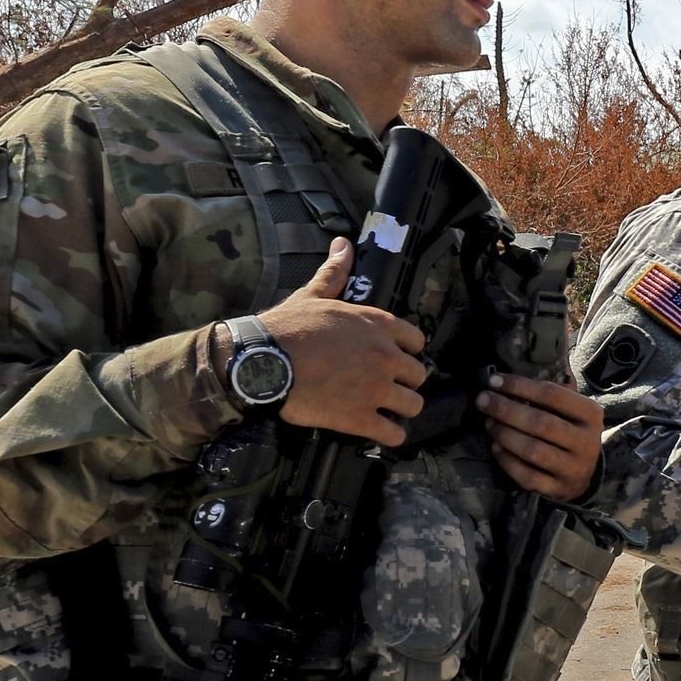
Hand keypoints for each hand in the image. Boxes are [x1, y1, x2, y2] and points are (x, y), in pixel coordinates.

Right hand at [257, 238, 427, 444]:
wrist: (260, 361)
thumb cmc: (286, 326)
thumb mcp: (313, 294)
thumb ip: (335, 272)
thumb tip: (343, 244)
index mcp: (378, 325)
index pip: (418, 341)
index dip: (407, 351)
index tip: (395, 358)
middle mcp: (385, 357)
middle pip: (419, 375)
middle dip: (406, 382)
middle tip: (390, 386)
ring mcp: (375, 389)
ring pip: (412, 405)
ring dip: (402, 410)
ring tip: (388, 411)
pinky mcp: (360, 418)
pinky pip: (394, 434)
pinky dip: (391, 436)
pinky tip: (381, 432)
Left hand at [479, 371, 602, 499]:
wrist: (585, 475)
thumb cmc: (571, 431)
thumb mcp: (572, 409)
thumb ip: (555, 389)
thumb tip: (520, 364)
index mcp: (591, 415)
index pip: (553, 395)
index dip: (520, 386)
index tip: (494, 380)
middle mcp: (586, 442)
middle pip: (540, 423)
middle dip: (506, 410)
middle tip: (483, 401)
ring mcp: (574, 468)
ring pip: (533, 450)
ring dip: (505, 434)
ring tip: (488, 423)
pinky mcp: (558, 490)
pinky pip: (527, 476)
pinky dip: (507, 461)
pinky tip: (495, 447)